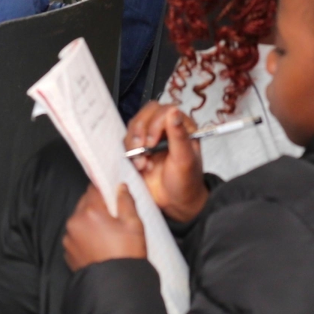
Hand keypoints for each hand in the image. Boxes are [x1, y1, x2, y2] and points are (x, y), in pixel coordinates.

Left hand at [62, 184, 145, 270]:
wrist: (116, 286)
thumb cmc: (127, 254)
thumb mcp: (133, 224)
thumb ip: (126, 201)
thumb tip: (120, 187)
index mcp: (90, 211)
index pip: (94, 188)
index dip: (104, 189)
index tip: (112, 195)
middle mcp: (74, 222)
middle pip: (84, 203)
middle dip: (97, 206)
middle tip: (113, 217)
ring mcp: (69, 238)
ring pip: (79, 220)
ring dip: (89, 221)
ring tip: (106, 234)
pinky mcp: (67, 252)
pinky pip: (75, 236)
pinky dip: (84, 236)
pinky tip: (98, 245)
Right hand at [124, 103, 207, 222]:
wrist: (176, 203)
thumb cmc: (186, 181)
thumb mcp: (185, 159)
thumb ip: (179, 135)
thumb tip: (174, 111)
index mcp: (181, 126)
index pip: (164, 110)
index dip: (155, 123)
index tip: (152, 142)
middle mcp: (165, 128)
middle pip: (146, 113)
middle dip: (140, 130)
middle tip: (143, 148)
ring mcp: (151, 137)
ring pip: (134, 125)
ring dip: (134, 142)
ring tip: (142, 162)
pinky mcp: (139, 149)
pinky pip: (127, 141)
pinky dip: (129, 152)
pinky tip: (139, 166)